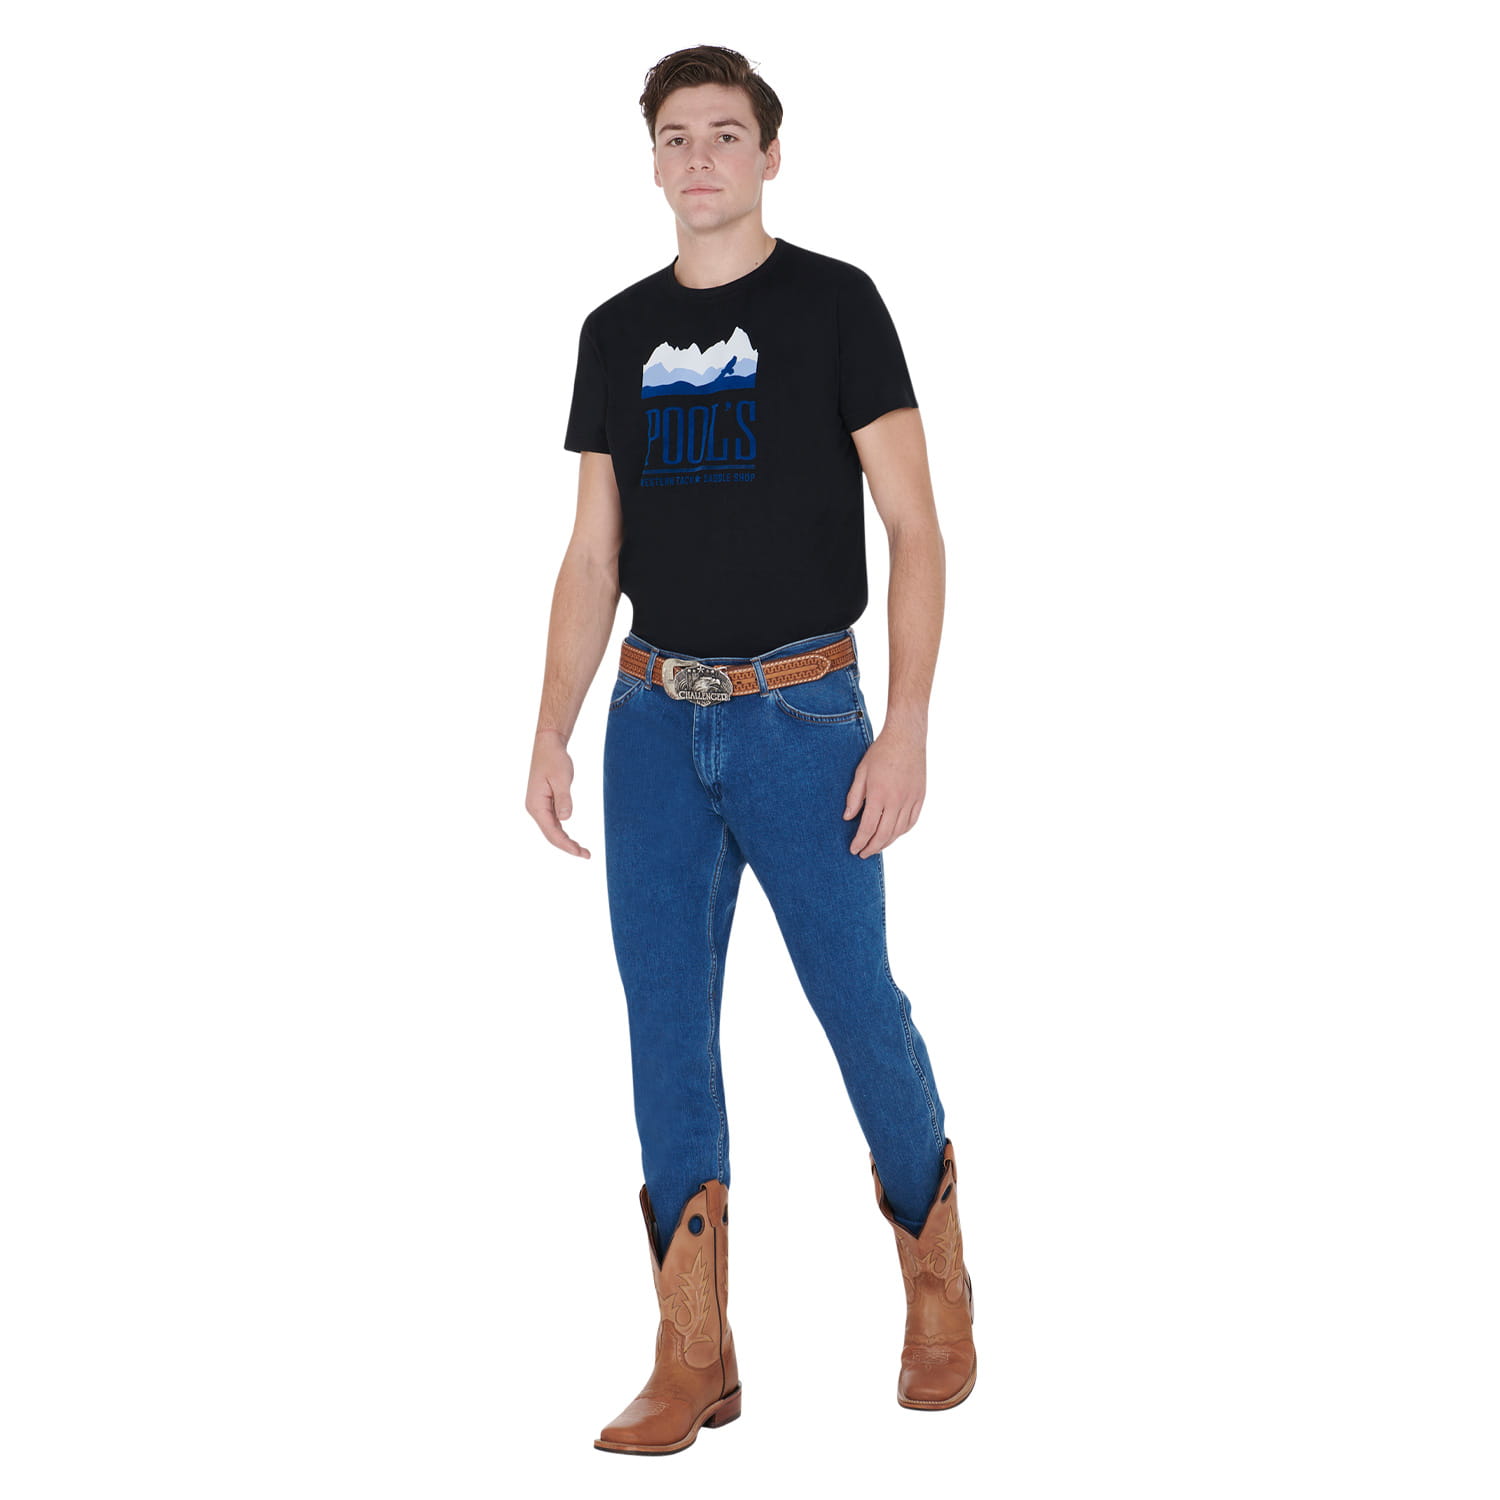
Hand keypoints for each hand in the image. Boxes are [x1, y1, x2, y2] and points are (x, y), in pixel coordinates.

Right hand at [527, 729, 590, 857]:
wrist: (548, 745)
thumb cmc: (554, 759)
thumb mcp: (561, 779)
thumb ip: (564, 799)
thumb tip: (566, 819)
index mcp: (536, 805)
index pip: (551, 832)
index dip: (566, 844)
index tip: (579, 852)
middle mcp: (535, 808)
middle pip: (551, 834)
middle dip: (567, 846)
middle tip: (586, 855)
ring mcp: (539, 806)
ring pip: (552, 830)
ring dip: (566, 841)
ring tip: (582, 851)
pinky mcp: (545, 803)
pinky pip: (553, 822)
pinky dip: (563, 832)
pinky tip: (572, 839)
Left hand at [843, 727, 924, 856]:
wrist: (906, 738)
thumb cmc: (880, 752)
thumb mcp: (861, 772)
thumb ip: (854, 797)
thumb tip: (847, 818)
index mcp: (879, 795)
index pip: (868, 827)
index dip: (860, 842)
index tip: (854, 850)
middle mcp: (896, 801)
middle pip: (884, 834)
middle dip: (872, 847)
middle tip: (863, 854)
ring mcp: (910, 800)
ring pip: (899, 831)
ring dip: (887, 842)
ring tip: (876, 846)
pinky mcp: (920, 797)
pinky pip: (911, 822)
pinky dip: (902, 832)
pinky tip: (894, 835)